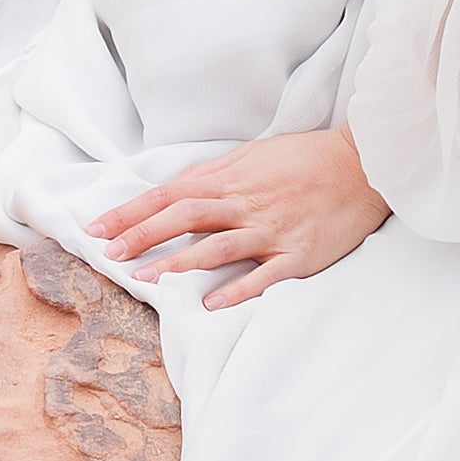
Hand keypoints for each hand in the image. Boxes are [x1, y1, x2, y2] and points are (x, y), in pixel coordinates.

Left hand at [93, 129, 390, 308]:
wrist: (362, 164)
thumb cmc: (304, 159)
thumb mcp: (252, 156)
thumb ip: (213, 175)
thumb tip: (173, 190)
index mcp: (230, 179)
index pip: (168, 195)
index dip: (131, 212)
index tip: (97, 229)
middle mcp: (245, 203)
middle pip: (183, 217)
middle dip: (141, 235)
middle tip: (108, 254)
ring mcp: (272, 229)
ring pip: (216, 246)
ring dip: (177, 264)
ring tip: (144, 278)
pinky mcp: (299, 253)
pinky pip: (265, 275)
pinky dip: (237, 289)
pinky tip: (211, 304)